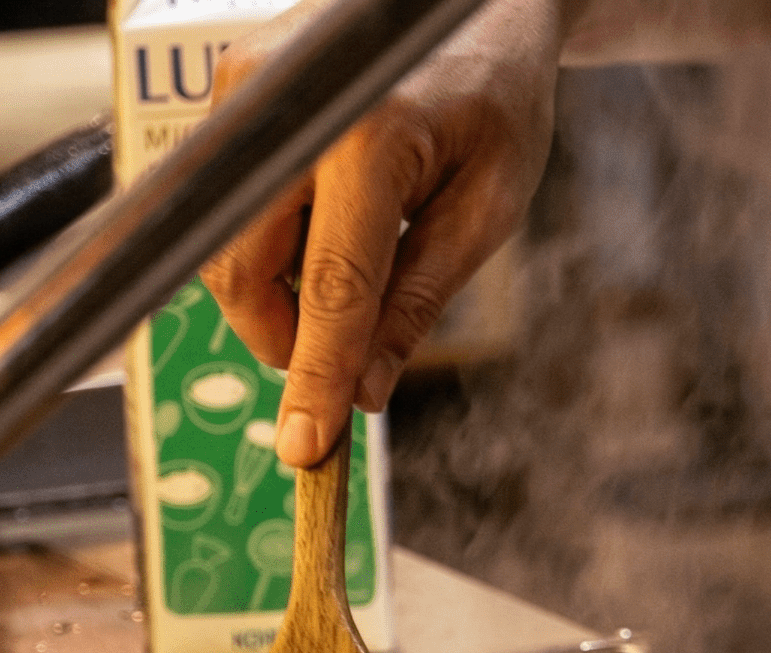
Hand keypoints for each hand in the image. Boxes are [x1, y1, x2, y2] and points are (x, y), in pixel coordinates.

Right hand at [201, 0, 566, 466]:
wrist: (474, 5)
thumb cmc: (499, 99)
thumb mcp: (489, 211)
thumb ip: (421, 300)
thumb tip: (367, 392)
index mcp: (371, 136)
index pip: (332, 286)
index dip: (317, 375)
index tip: (307, 446)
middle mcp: (288, 108)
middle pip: (244, 272)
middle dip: (288, 338)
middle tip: (348, 362)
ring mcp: (243, 91)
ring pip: (227, 247)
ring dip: (281, 292)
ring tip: (362, 272)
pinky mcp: (229, 93)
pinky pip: (233, 207)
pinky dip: (275, 245)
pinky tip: (337, 229)